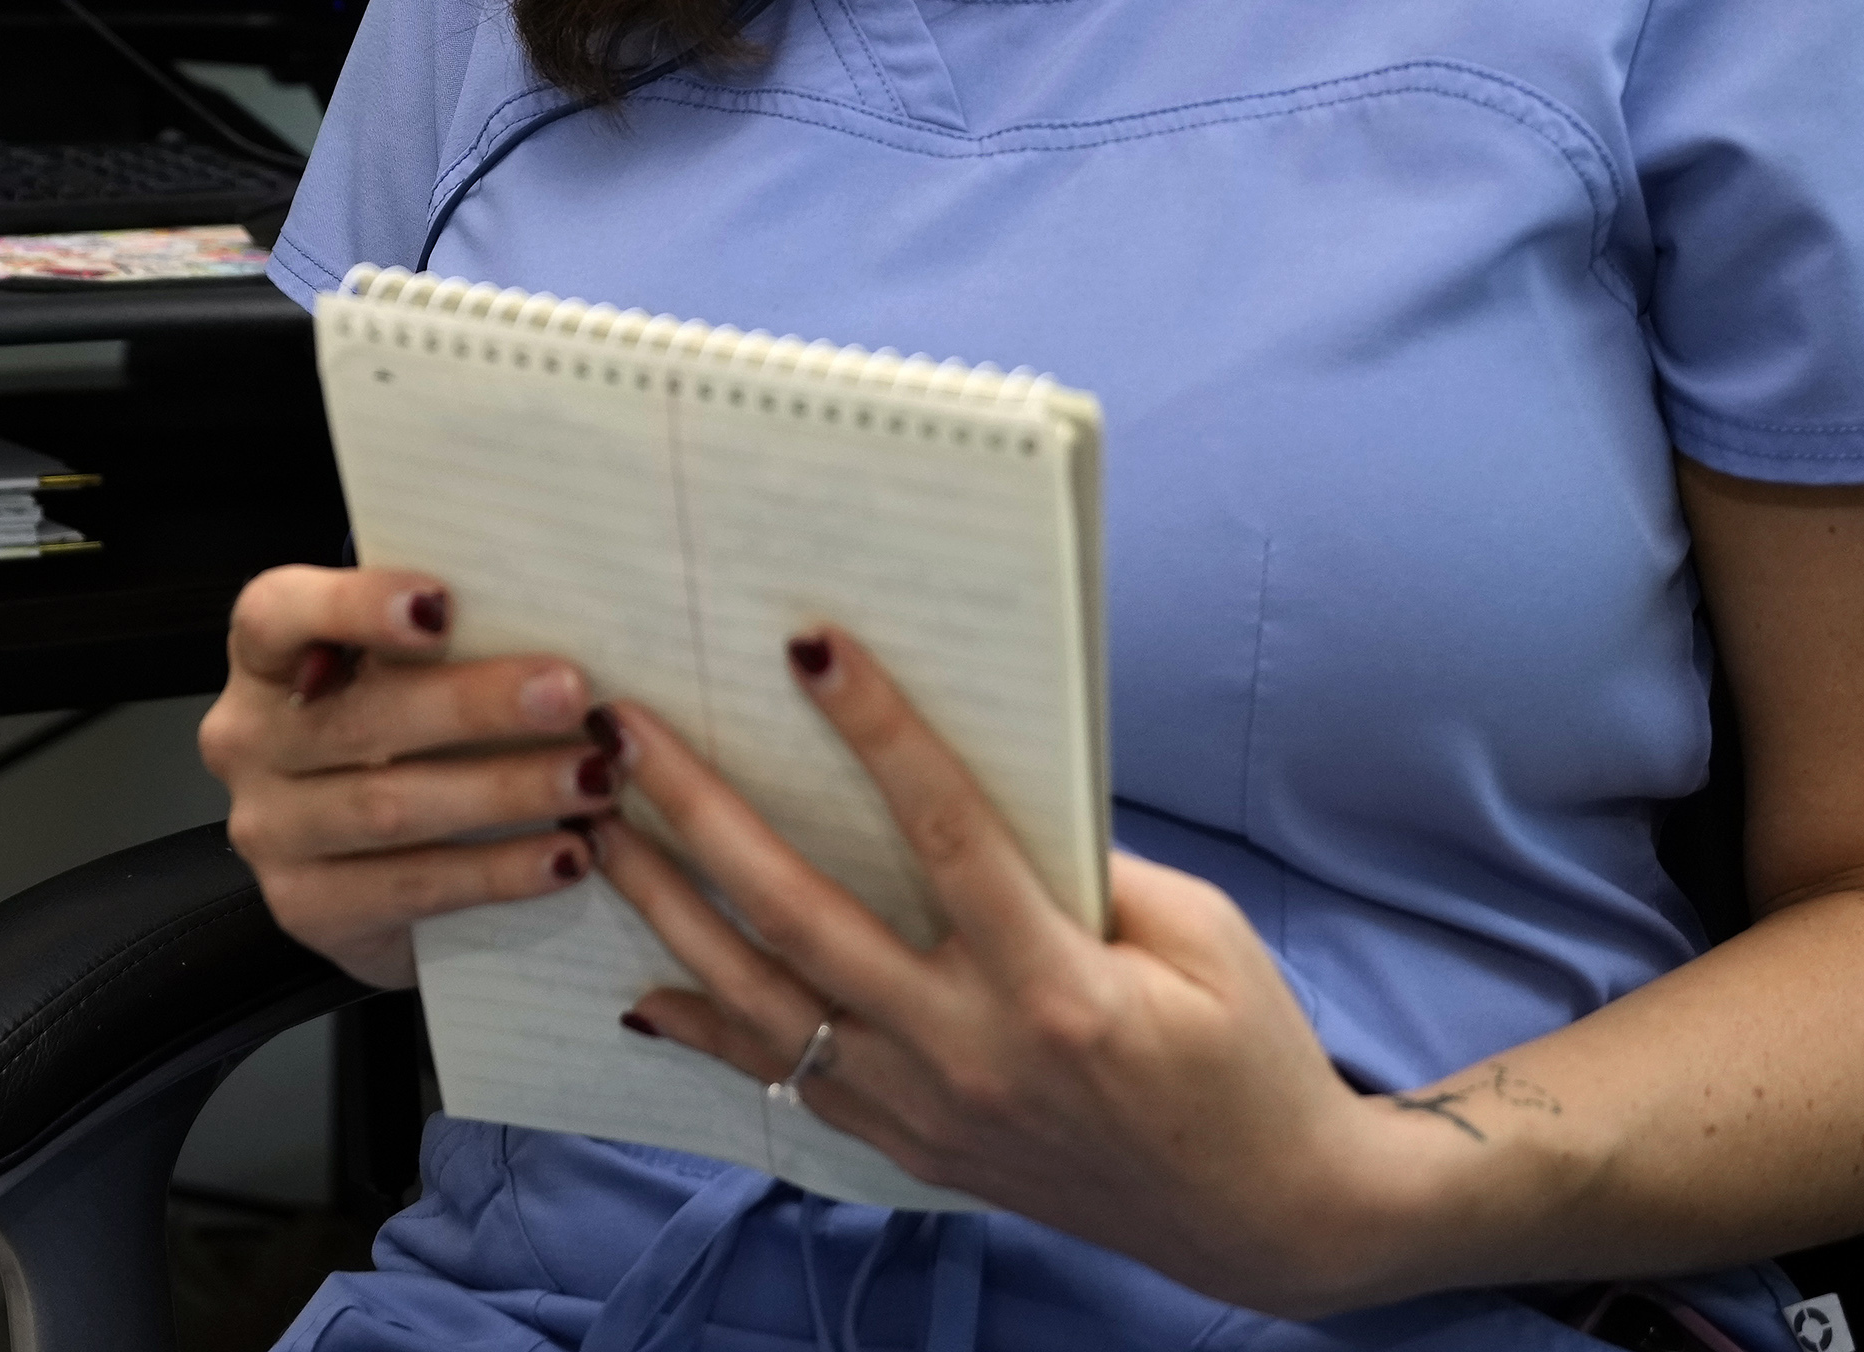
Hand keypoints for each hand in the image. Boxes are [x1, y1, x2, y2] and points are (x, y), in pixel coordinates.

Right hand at [199, 563, 615, 987]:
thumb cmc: (402, 739)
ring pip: (389, 807)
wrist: (367, 870)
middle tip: (569, 693)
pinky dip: (497, 870)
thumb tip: (560, 614)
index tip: (439, 605)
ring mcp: (270, 831)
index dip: (352, 607)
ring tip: (592, 777)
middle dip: (474, 704)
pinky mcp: (307, 908)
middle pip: (358, 718)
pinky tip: (564, 854)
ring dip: (504, 790)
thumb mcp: (404, 675)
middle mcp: (249, 741)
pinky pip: (411, 887)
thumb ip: (447, 641)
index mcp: (265, 659)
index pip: (278, 615)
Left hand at [600, 630, 1455, 1316]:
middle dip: (704, 815)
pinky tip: (641, 982)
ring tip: (602, 830)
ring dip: (671, 911)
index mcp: (1059, 986)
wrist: (1261, 1214)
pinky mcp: (911, 1147)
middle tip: (631, 730)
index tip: (810, 649)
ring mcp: (929, 1109)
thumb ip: (1083, 861)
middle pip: (804, 917)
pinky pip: (787, 1080)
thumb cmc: (1243, 1051)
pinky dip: (709, 1029)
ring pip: (764, 1003)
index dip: (879, 734)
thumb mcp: (1197, 934)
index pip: (947, 834)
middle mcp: (973, 1051)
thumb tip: (967, 785)